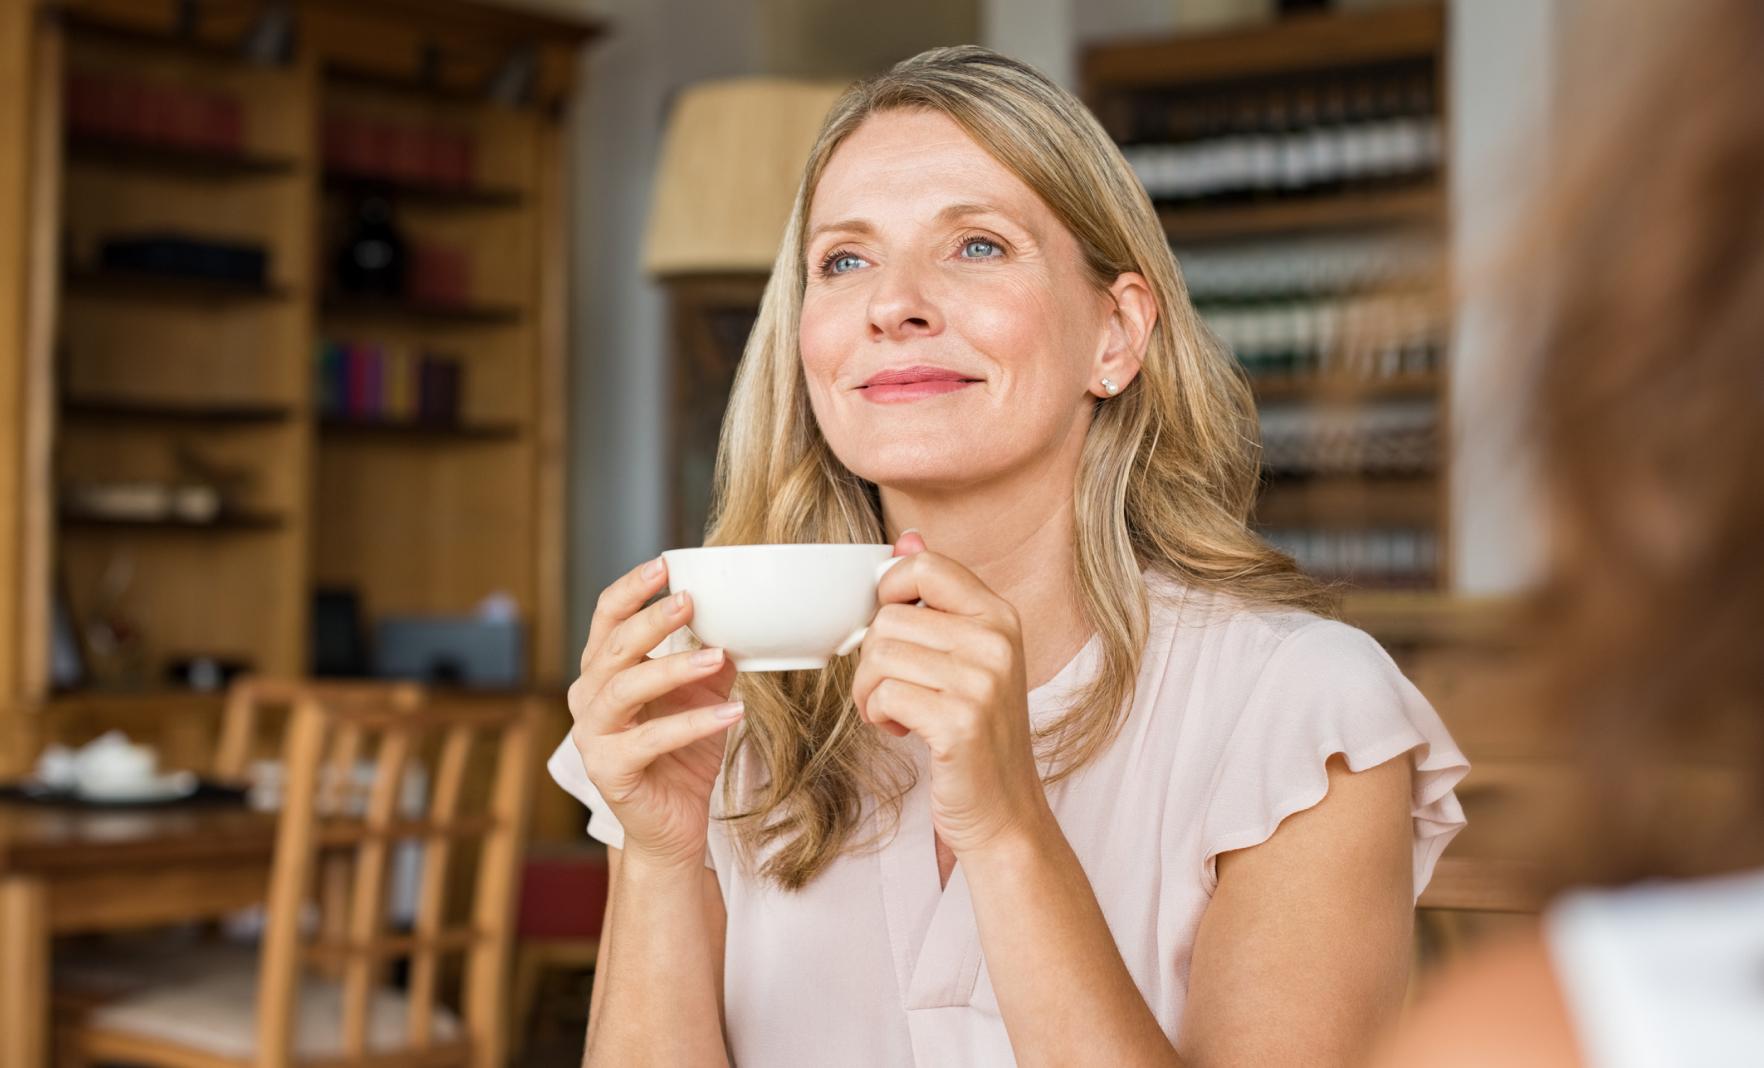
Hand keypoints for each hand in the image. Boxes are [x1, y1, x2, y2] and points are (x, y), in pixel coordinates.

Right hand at [567, 556, 742, 870]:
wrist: (672, 826)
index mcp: (605, 670)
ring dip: (673, 668)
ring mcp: (594, 736)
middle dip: (652, 619)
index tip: (665, 564)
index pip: (608, 618)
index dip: (632, 589)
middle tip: (690, 600)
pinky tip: (731, 712)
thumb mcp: (702, 695)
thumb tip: (745, 615)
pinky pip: (650, 740)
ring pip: (625, 688)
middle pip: (613, 647)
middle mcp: (589, 698)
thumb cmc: (682, 755)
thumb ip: (712, 655)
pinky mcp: (610, 771)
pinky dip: (693, 724)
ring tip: (717, 656)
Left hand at [850, 532, 1051, 857]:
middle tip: (894, 690)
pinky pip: (884, 695)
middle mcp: (997, 642)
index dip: (890, 592)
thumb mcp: (968, 656)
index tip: (892, 629)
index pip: (926, 567)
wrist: (1003, 810)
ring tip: (898, 711)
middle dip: (873, 660)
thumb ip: (940, 597)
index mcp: (1000, 617)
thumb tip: (908, 538)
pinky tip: (904, 730)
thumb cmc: (976, 732)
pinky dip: (878, 715)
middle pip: (889, 618)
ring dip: (870, 692)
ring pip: (879, 656)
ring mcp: (982, 682)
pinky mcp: (960, 723)